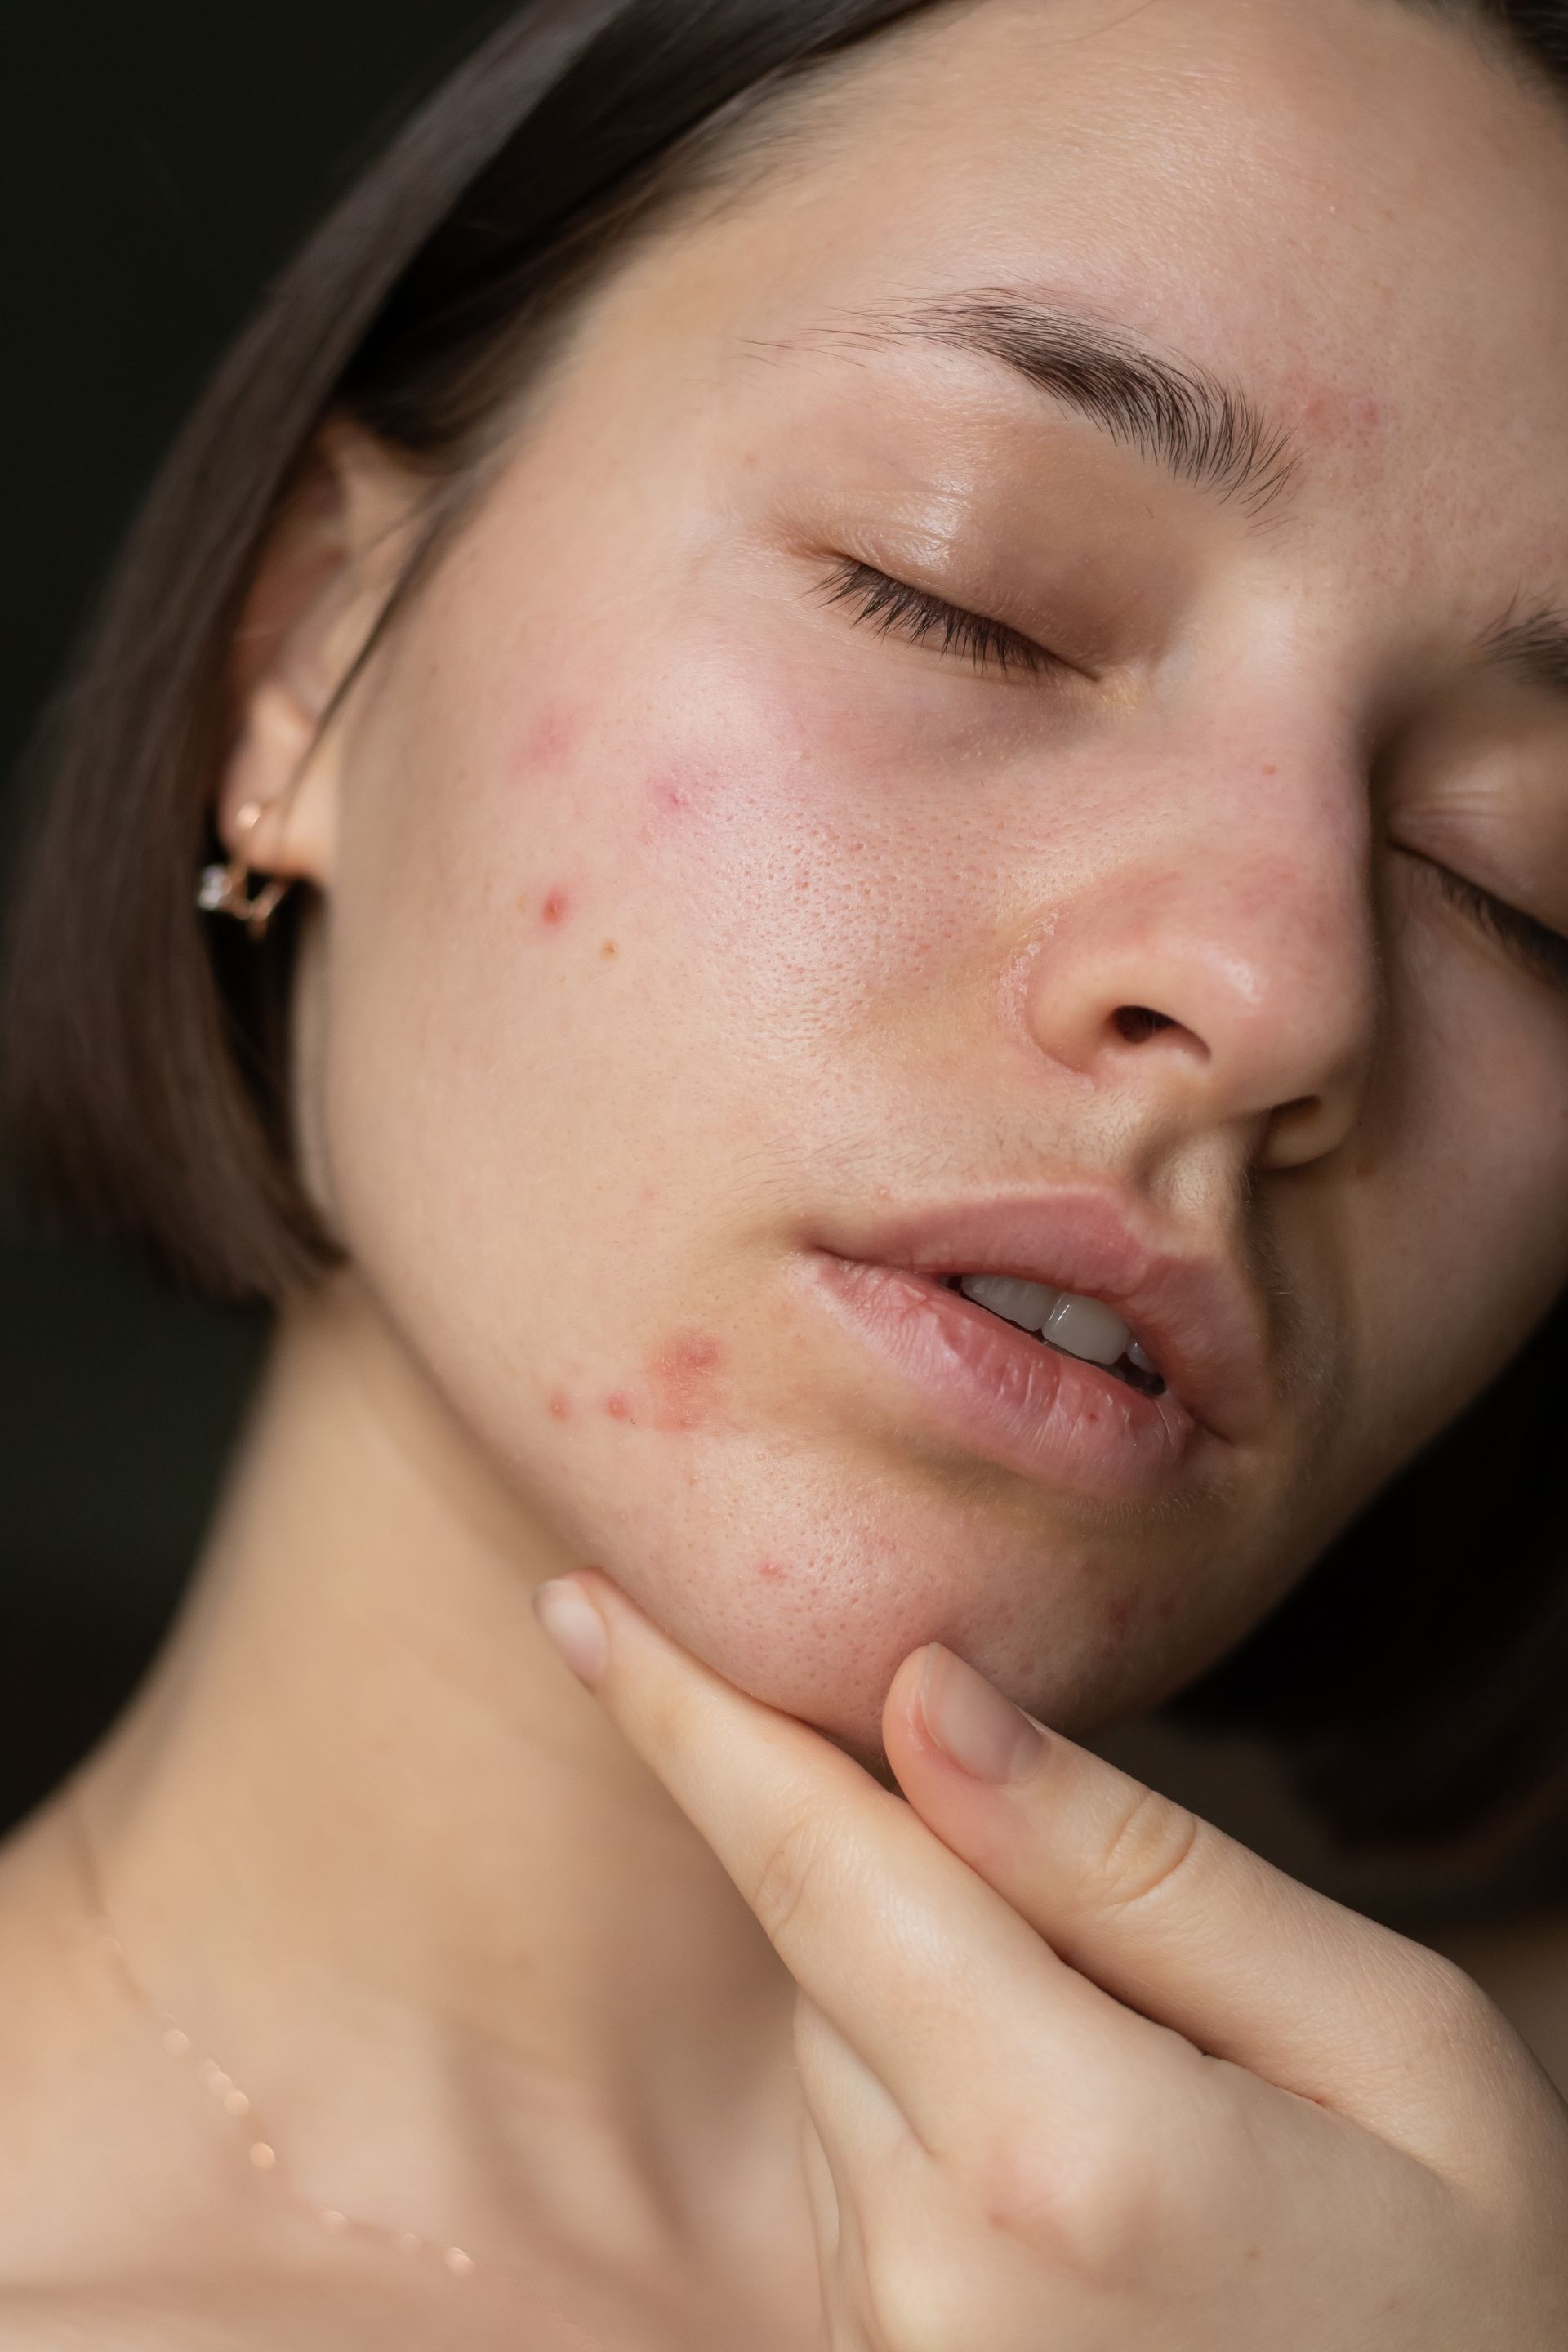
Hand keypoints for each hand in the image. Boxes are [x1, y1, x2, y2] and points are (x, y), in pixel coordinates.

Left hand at [534, 1571, 1567, 2349]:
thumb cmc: (1479, 2291)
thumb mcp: (1384, 2038)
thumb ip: (1136, 1864)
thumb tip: (922, 1692)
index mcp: (1065, 2151)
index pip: (819, 1864)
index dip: (686, 1714)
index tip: (577, 1600)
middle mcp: (930, 2271)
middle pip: (831, 1948)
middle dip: (929, 1877)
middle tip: (1144, 1970)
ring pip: (836, 2054)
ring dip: (945, 2011)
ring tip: (1164, 2118)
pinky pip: (853, 2172)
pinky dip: (937, 2120)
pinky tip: (1098, 2196)